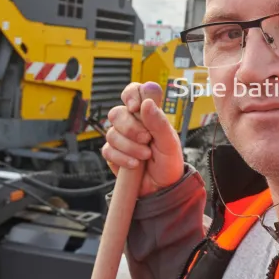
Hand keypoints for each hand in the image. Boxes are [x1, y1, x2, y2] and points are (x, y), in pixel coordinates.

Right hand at [101, 82, 184, 196]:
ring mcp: (120, 137)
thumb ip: (159, 122)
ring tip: (145, 156)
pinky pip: (108, 150)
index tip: (136, 107)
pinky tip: (134, 164)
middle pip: (117, 112)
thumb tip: (146, 103)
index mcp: (147, 113)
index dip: (131, 95)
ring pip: (111, 132)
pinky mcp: (112, 153)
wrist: (162, 188)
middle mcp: (132, 122)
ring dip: (129, 146)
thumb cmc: (169, 162)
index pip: (134, 91)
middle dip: (131, 128)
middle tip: (147, 139)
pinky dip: (122, 158)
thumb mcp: (170, 142)